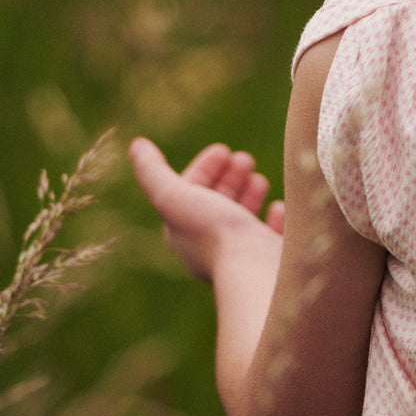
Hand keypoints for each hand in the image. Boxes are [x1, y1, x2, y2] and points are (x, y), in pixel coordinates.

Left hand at [130, 138, 283, 282]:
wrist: (254, 270)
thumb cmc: (214, 233)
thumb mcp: (174, 197)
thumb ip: (153, 172)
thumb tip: (136, 145)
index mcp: (185, 233)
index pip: (191, 195)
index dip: (204, 168)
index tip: (223, 149)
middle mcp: (210, 247)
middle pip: (217, 204)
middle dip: (228, 178)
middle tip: (244, 159)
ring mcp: (241, 255)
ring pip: (243, 220)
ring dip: (249, 194)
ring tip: (259, 178)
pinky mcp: (270, 260)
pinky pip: (271, 237)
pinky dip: (273, 218)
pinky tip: (278, 206)